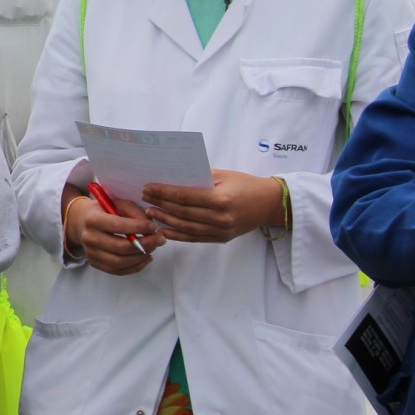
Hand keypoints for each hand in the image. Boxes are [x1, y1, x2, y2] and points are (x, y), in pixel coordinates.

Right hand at [64, 193, 162, 276]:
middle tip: (160, 239)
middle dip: (145, 244)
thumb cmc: (105, 211)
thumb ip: (135, 212)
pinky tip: (146, 257)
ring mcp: (91, 253)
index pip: (118, 226)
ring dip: (142, 256)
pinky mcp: (95, 264)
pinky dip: (136, 266)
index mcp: (92, 219)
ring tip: (153, 248)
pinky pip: (119, 271)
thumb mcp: (118, 203)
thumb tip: (151, 228)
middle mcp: (89, 238)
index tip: (153, 226)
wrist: (82, 223)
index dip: (139, 227)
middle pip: (121, 247)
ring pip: (121, 262)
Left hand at [142, 171, 281, 243]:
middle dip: (161, 204)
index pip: (184, 196)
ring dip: (165, 221)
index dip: (163, 192)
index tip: (148, 188)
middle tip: (144, 198)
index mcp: (220, 199)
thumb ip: (198, 179)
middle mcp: (220, 217)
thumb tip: (171, 179)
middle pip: (182, 212)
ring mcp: (221, 230)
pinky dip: (177, 235)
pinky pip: (195, 238)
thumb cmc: (245, 185)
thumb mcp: (223, 175)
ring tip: (150, 212)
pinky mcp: (222, 239)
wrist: (270, 204)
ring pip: (186, 227)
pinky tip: (164, 230)